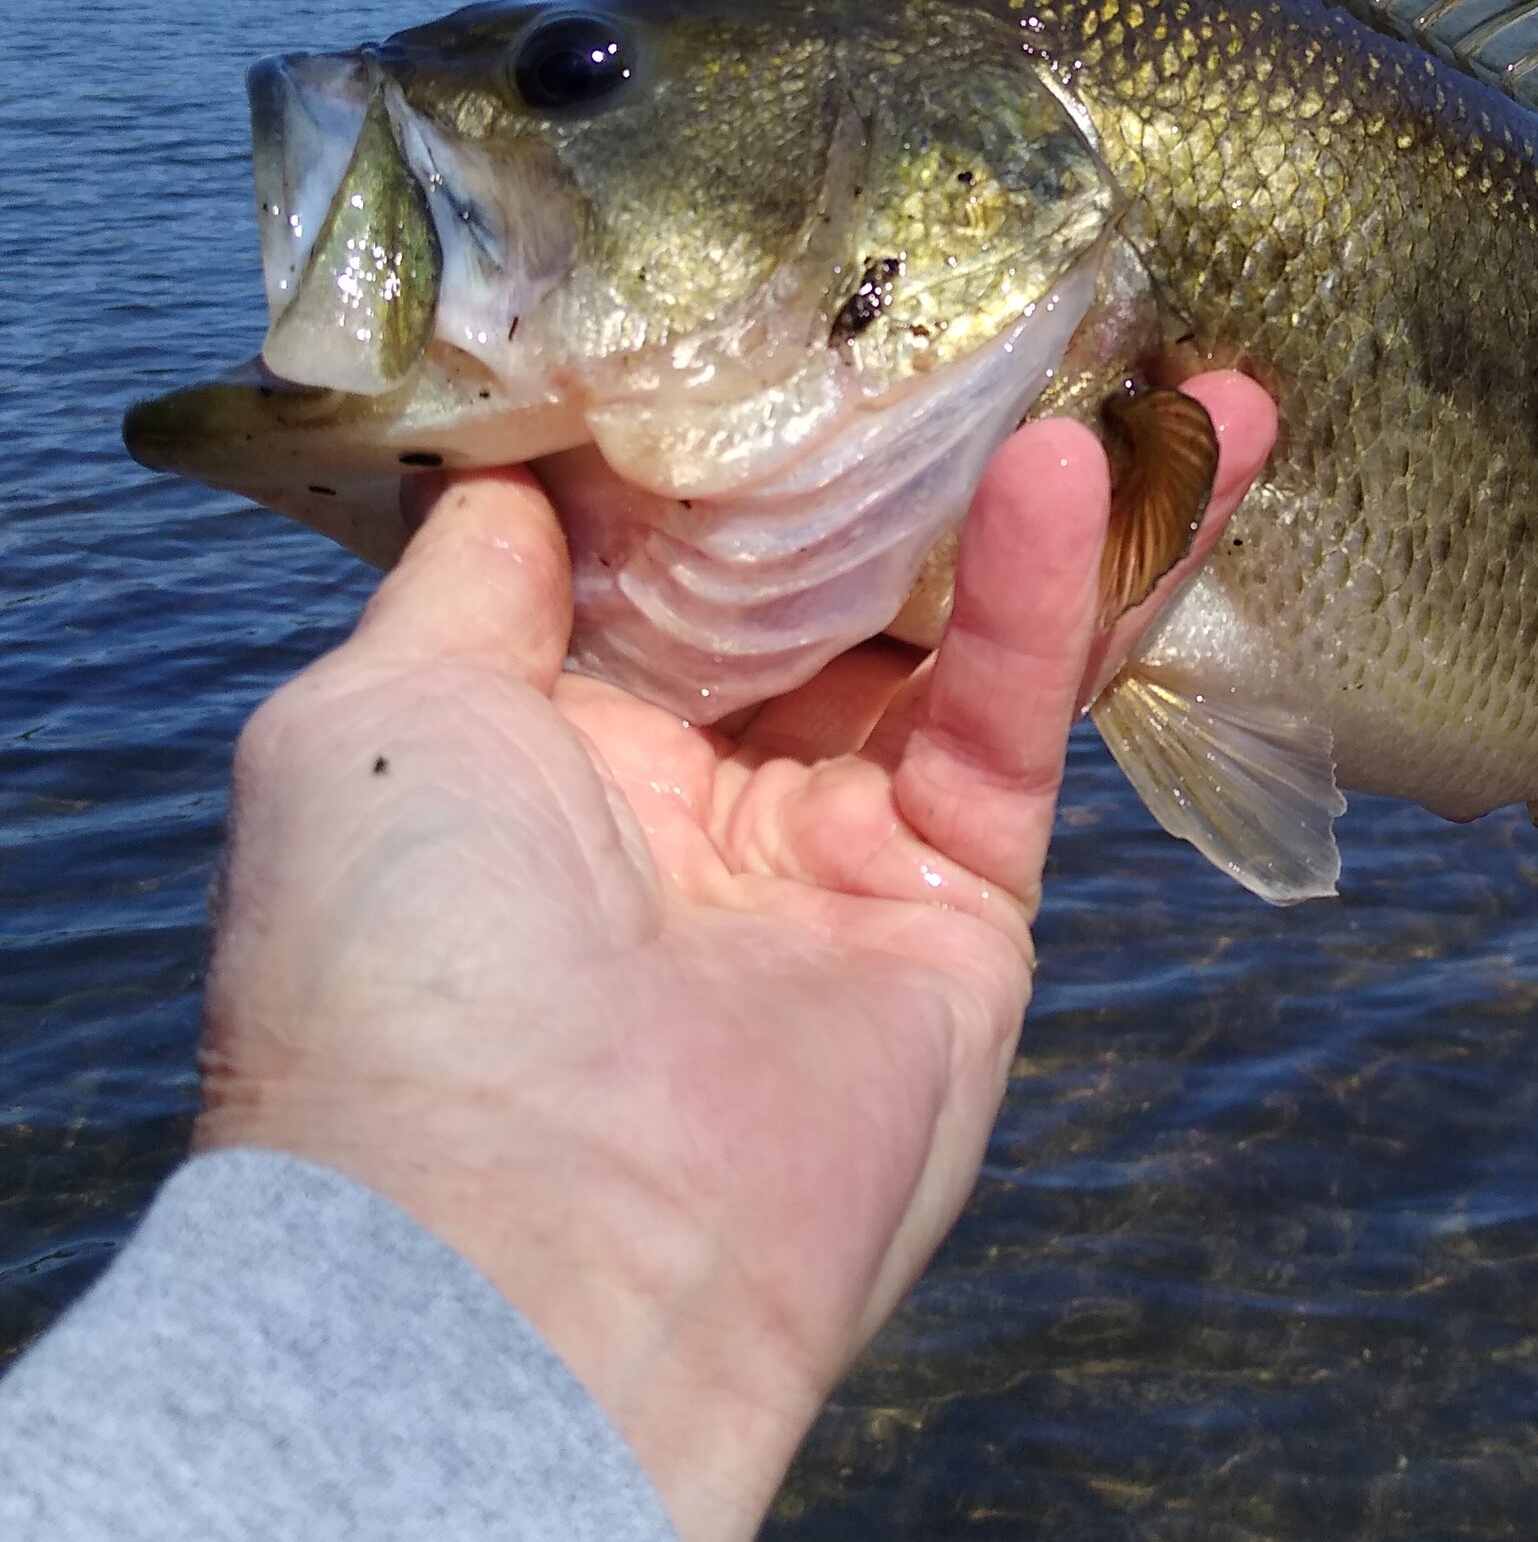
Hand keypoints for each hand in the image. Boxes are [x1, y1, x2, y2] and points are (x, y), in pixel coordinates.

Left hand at [195, 375, 1275, 1541]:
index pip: (663, 540)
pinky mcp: (959, 907)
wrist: (531, 1261)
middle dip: (918, 442)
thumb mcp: (374, 717)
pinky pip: (1006, 720)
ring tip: (1158, 356)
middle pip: (830, 574)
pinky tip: (1091, 466)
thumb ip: (473, 572)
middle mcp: (690, 786)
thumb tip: (522, 460)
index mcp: (539, 738)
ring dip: (1043, 495)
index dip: (734, 418)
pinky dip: (1047, 595)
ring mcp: (833, 849)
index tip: (803, 280)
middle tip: (1015, 296)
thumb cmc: (403, 968)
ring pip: (953, 632)